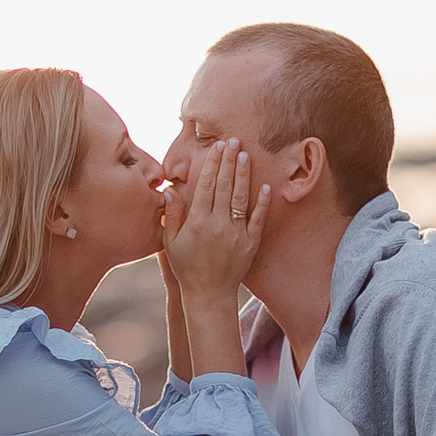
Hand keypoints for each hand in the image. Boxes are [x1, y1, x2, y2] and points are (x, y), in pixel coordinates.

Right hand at [160, 136, 268, 306]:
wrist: (209, 294)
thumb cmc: (186, 268)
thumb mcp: (171, 242)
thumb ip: (172, 214)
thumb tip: (170, 189)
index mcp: (197, 221)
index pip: (206, 184)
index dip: (212, 163)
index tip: (217, 147)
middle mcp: (218, 224)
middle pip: (225, 185)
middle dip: (229, 161)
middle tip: (234, 141)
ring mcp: (236, 233)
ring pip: (241, 197)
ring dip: (244, 175)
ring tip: (246, 155)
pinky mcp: (250, 243)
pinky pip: (258, 219)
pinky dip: (263, 202)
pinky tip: (265, 186)